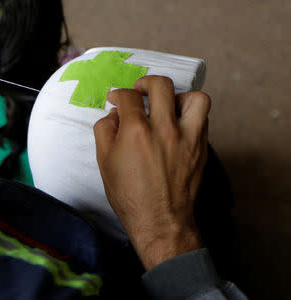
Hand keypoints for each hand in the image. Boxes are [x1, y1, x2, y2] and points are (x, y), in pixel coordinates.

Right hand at [94, 76, 209, 270]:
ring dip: (179, 96)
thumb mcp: (104, 162)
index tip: (116, 99)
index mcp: (136, 131)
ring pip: (195, 98)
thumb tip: (113, 114)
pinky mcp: (201, 148)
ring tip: (168, 105)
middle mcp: (164, 129)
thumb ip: (104, 131)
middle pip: (161, 86)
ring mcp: (188, 138)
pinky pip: (204, 118)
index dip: (118, 94)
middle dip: (146, 83)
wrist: (159, 220)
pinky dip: (191, 115)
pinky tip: (178, 124)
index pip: (128, 96)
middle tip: (140, 91)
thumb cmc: (129, 194)